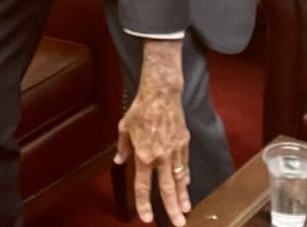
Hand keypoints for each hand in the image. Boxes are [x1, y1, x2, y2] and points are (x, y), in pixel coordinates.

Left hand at [116, 39, 190, 225]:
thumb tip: (119, 160)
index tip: (146, 218)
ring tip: (186, 210)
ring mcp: (174, 151)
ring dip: (183, 196)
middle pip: (167, 188)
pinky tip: (187, 184)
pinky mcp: (184, 142)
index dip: (144, 204)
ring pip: (180, 179)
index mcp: (143, 155)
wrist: (160, 93)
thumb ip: (123, 147)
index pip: (143, 186)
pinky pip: (185, 163)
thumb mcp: (124, 127)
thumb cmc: (140, 109)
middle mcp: (160, 157)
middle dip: (172, 208)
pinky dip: (186, 175)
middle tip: (178, 223)